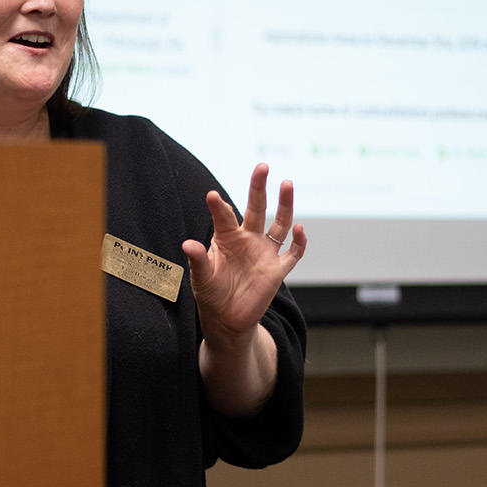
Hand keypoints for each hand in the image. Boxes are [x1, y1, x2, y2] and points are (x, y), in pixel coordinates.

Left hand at [182, 163, 306, 346]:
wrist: (227, 320)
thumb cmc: (211, 294)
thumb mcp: (201, 278)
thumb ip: (197, 260)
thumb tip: (187, 244)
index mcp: (226, 238)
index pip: (223, 216)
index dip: (218, 207)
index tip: (211, 196)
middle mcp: (247, 240)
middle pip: (256, 208)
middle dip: (258, 187)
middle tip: (262, 167)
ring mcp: (264, 253)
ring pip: (278, 224)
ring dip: (285, 205)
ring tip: (287, 183)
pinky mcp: (277, 270)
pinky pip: (293, 253)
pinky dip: (299, 242)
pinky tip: (299, 229)